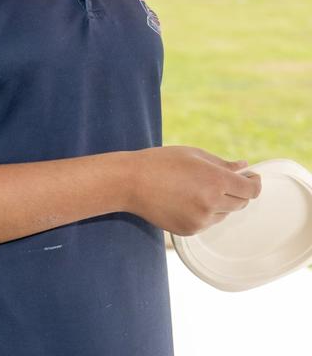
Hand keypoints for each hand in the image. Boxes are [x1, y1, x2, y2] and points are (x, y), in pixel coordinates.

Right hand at [126, 146, 261, 234]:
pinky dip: (204, 213)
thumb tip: (244, 168)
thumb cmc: (160, 162)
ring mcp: (201, 219)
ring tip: (195, 189)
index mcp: (215, 180)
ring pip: (225, 214)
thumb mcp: (192, 154)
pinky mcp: (190, 230)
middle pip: (242, 203)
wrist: (129, 182)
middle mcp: (212, 203)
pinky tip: (184, 199)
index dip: (254, 183)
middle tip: (221, 181)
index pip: (251, 189)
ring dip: (219, 203)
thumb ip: (222, 163)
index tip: (250, 177)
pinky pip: (208, 222)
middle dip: (237, 191)